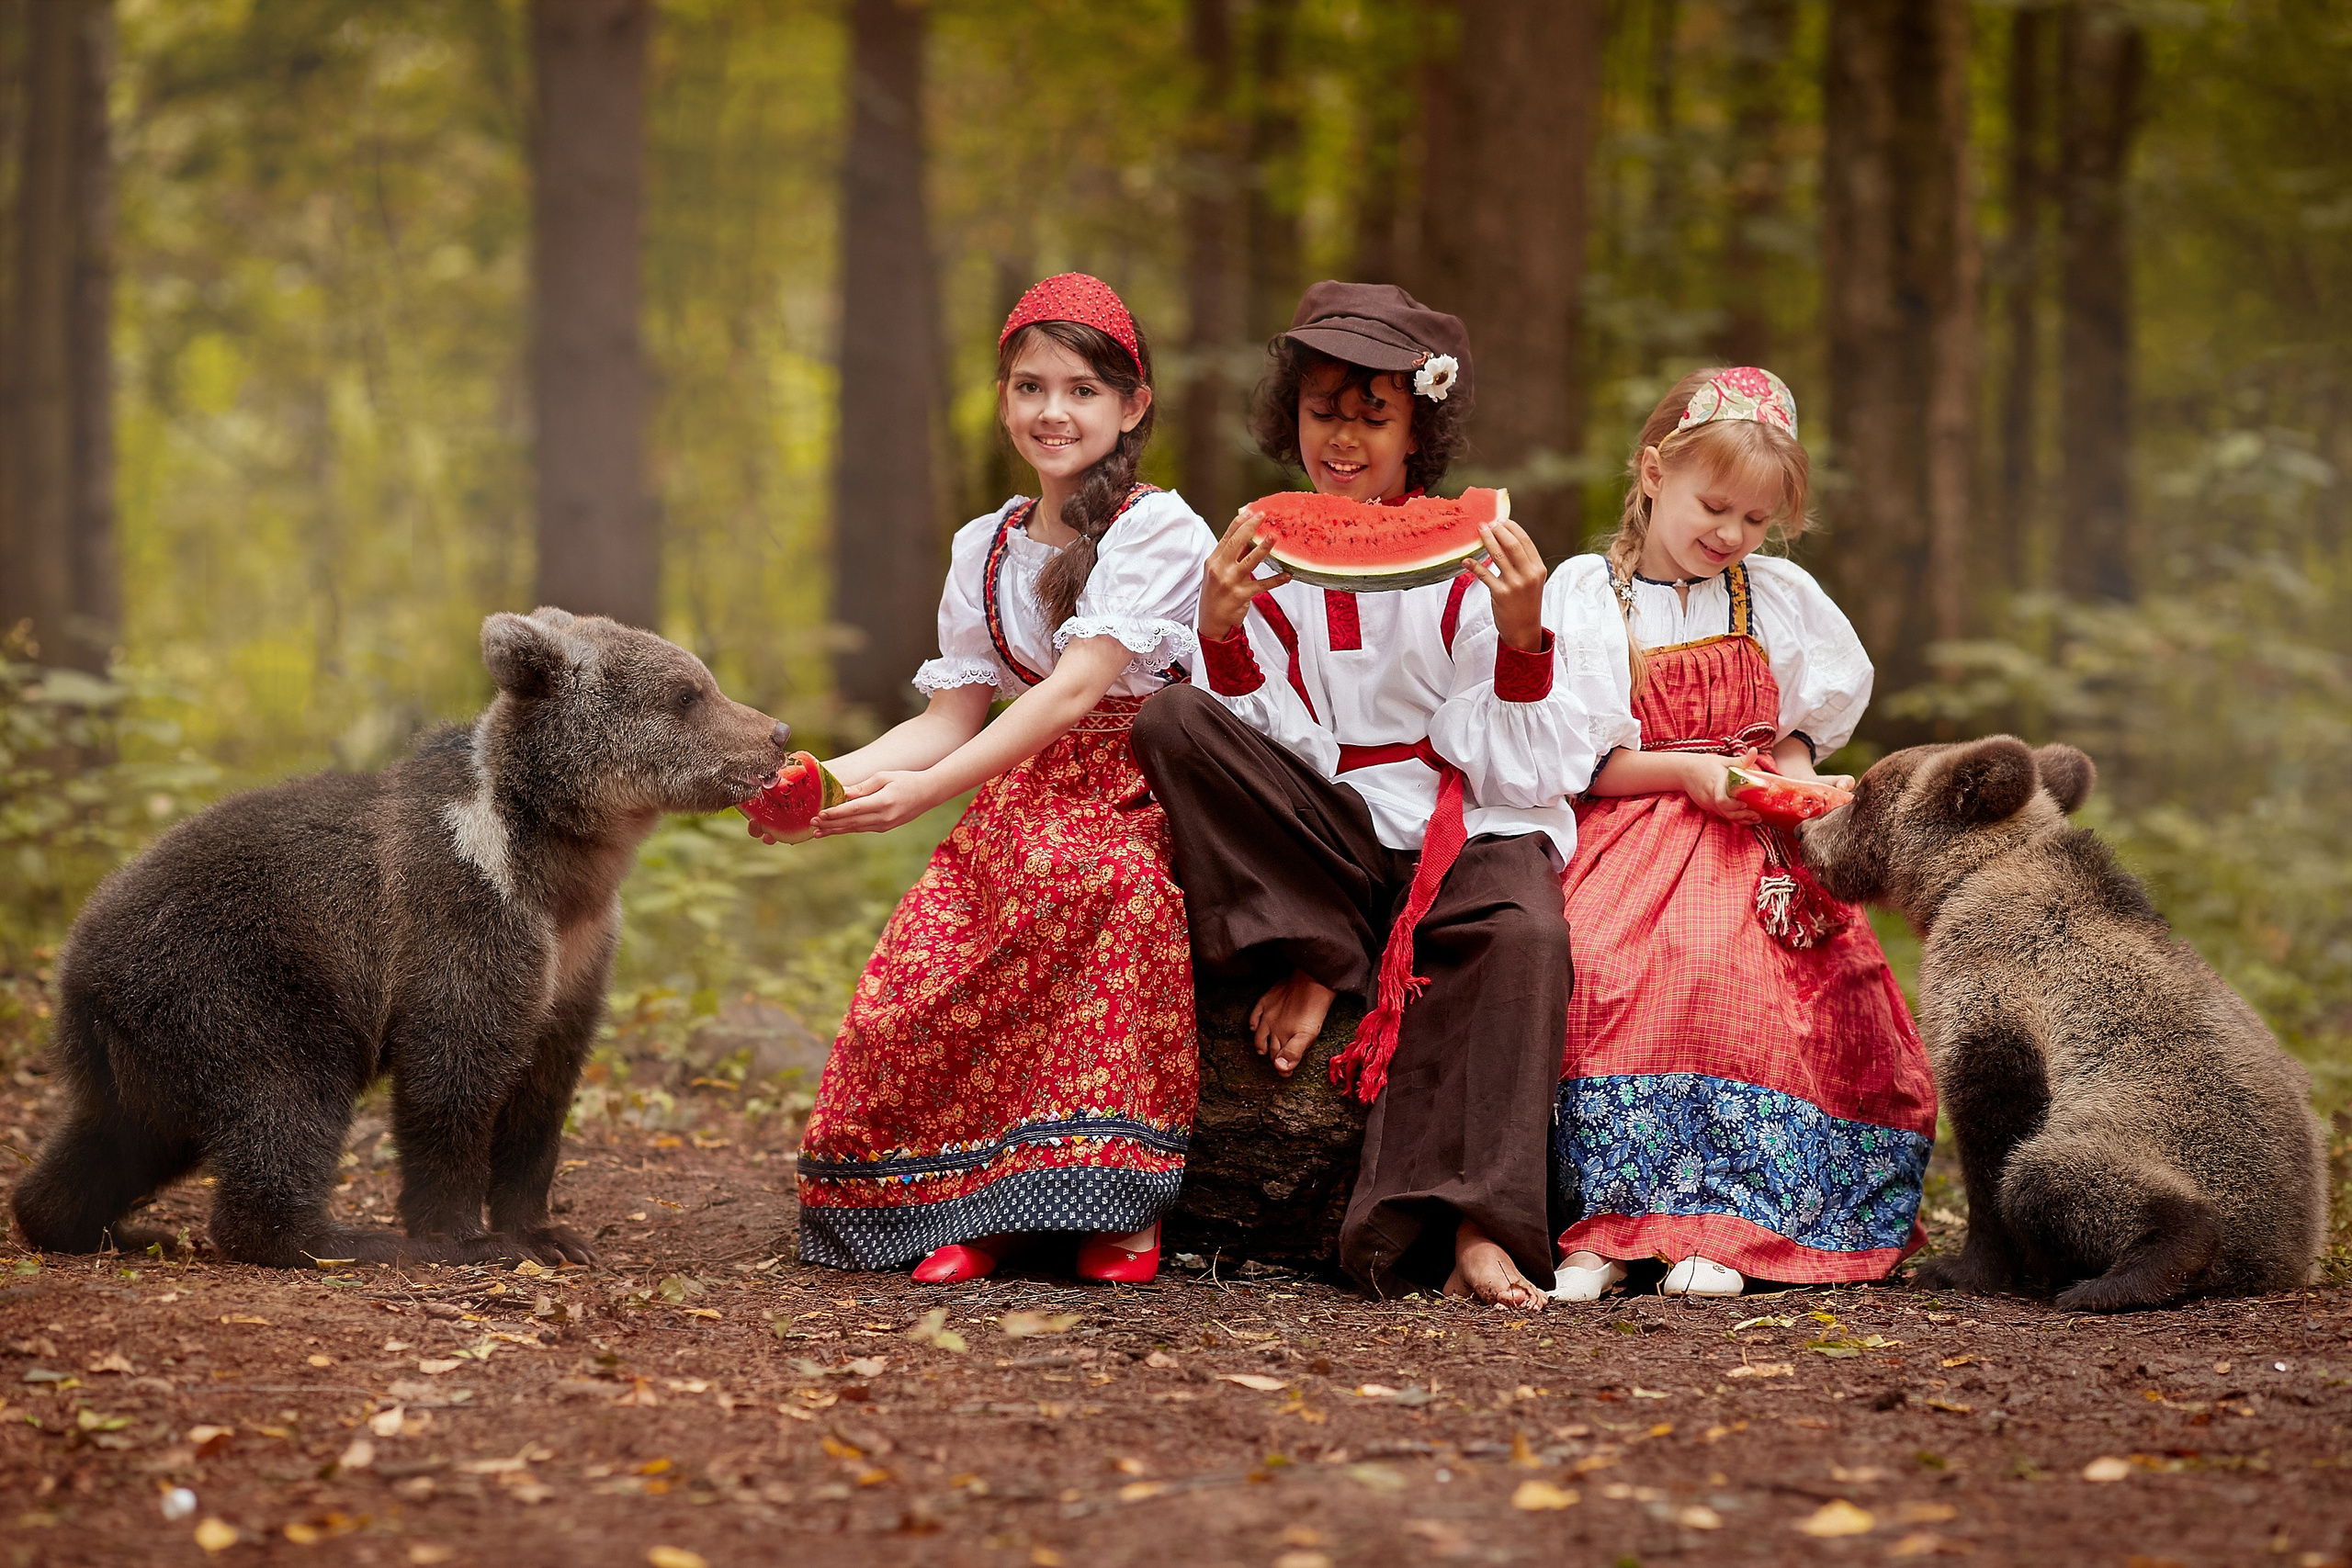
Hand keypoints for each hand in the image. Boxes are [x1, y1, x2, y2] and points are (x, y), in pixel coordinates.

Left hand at [810, 770, 944, 836]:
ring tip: (818, 832)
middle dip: (830, 824)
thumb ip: (863, 787)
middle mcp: (883, 817)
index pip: (854, 810)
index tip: (820, 814)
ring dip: (835, 830)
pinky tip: (835, 829)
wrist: (928, 793)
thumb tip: (843, 793)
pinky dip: (847, 829)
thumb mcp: (884, 777)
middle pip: (851, 823)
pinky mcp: (885, 827)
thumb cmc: (906, 780)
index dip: (835, 813)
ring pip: (855, 829)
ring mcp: (885, 825)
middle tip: (812, 824)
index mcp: (883, 802)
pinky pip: (862, 829)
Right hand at [1198, 511, 1290, 643]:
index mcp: (1213, 561)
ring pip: (1250, 561)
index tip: (1251, 511)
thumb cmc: (1216, 595)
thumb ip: (1231, 556)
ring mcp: (1230, 582)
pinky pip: (1262, 585)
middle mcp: (1220, 569)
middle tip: (1263, 516)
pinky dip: (1276, 580)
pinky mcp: (1241, 595)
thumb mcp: (1218, 573)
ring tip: (1274, 537)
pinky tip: (1287, 575)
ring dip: (1264, 548)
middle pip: (1236, 543)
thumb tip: (1248, 539)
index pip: (1227, 536)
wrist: (1212, 622)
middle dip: (1251, 527)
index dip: (1240, 522)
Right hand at [1249, 969, 1335, 1077]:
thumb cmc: (1314, 1008)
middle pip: (1270, 1047)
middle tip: (1278, 1065)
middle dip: (1274, 1058)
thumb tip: (1280, 1068)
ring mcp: (1268, 1014)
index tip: (1286, 1074)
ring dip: (1260, 1043)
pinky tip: (1253, 1026)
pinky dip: (1253, 1022)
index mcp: (1284, 1037)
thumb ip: (1294, 1052)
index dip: (1283, 1068)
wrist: (1312, 982)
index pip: (1280, 1058)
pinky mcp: (1267, 1000)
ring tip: (1260, 1050)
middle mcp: (1272, 1027)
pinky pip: (1255, 1013)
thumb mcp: (1307, 1034)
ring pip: (1260, 1033)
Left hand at [1471, 519, 1547, 651]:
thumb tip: (1504, 539)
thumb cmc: (1525, 602)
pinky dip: (1474, 565)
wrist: (1524, 628)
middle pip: (1512, 544)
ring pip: (1498, 556)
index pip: (1525, 541)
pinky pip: (1484, 575)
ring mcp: (1515, 584)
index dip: (1512, 527)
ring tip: (1479, 530)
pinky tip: (1466, 560)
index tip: (1501, 519)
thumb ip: (1521, 562)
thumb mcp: (1530, 580)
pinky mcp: (1501, 594)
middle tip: (1487, 522)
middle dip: (1498, 530)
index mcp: (1538, 568)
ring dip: (1487, 540)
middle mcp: (1529, 574)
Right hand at [1679, 751, 1762, 824]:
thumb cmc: (1705, 764)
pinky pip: (1721, 814)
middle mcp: (1710, 796)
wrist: (1683, 771)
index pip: (1722, 800)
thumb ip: (1741, 760)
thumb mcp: (1723, 760)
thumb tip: (1755, 751)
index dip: (1735, 805)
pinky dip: (1733, 817)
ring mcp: (1708, 803)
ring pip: (1725, 816)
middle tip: (1757, 816)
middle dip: (1742, 816)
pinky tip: (1744, 817)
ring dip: (1740, 819)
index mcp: (1716, 783)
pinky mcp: (1707, 807)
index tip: (1746, 804)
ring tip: (1754, 818)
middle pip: (1726, 812)